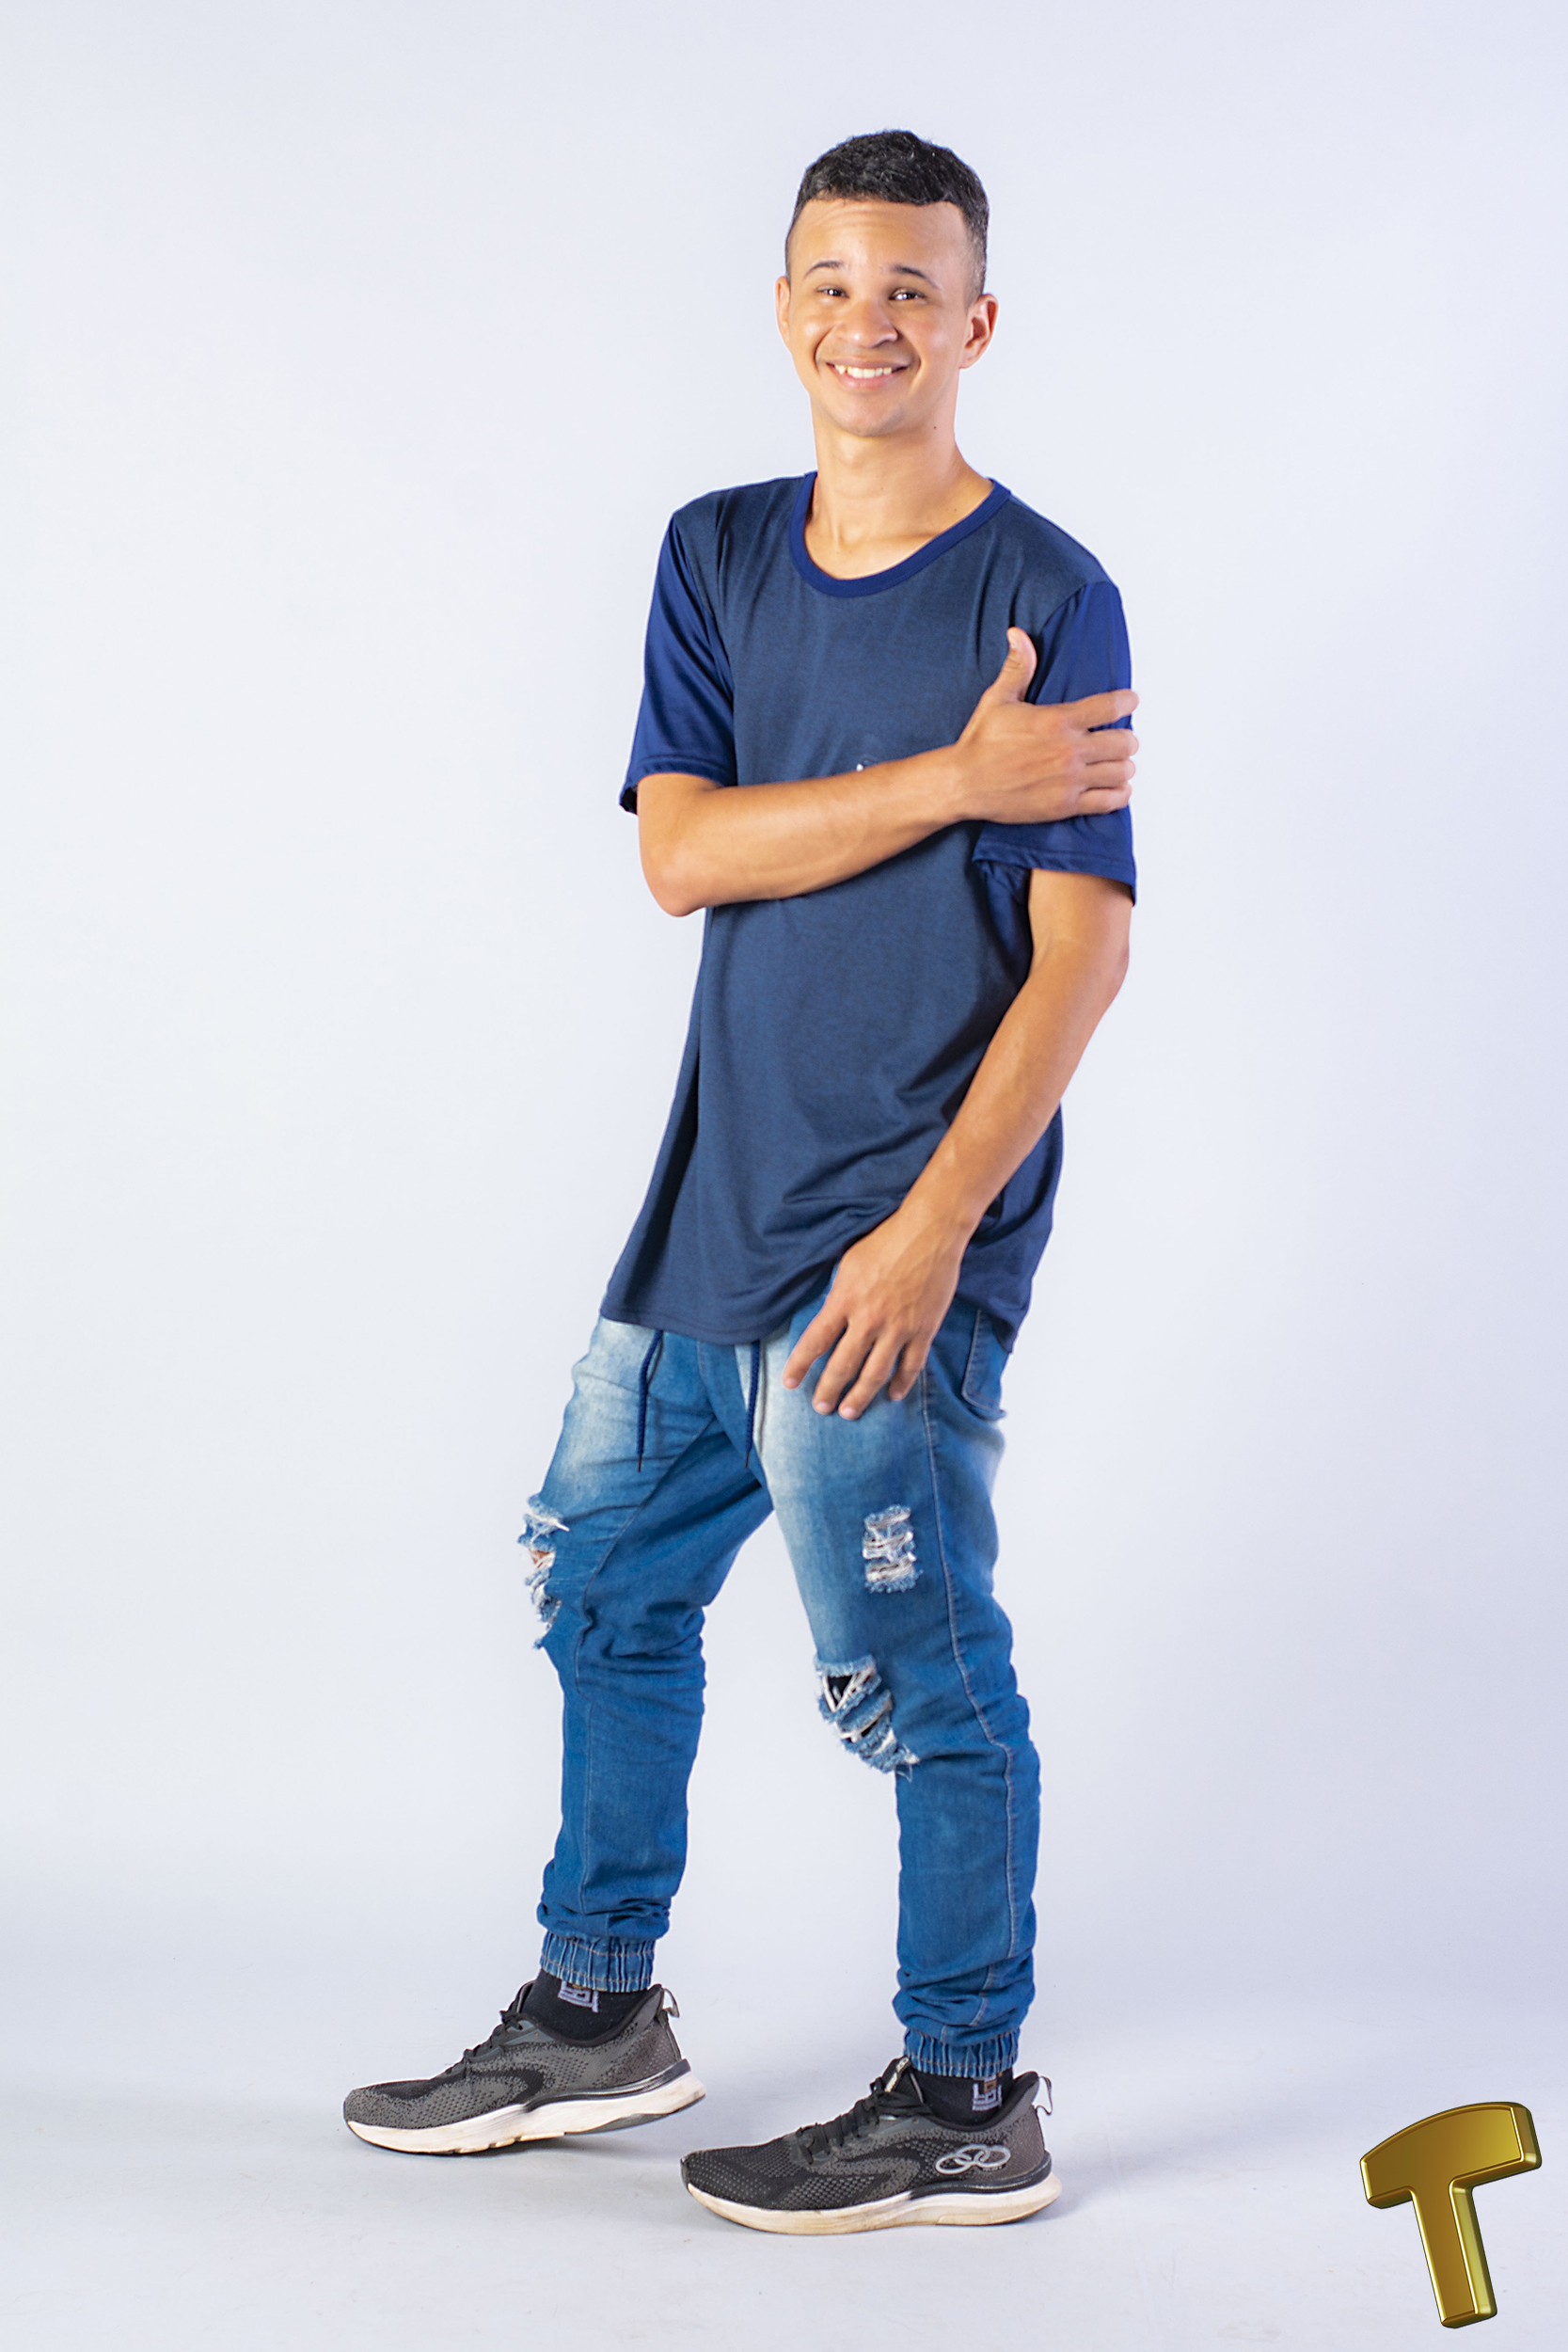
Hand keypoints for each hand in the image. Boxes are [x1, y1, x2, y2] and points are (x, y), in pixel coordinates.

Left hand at [782, 1205, 965, 1418]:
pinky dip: (901, 1384)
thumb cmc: (886, 1240)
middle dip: (828, 1391)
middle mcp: (868, 1319)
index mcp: (845, 1300)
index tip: (789, 1383)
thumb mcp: (849, 1262)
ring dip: (860, 1397)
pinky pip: (911, 1367)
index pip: (814, 1341)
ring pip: (875, 1374)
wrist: (930, 1231)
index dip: (799, 1366)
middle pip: (842, 1366)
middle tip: (821, 1408)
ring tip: (849, 1412)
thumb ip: (839, 1294)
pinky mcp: (924, 1330)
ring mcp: (898, 1328)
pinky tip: (892, 1395)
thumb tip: (829, 1318)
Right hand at [952, 629, 1137, 822]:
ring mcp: (1069, 780)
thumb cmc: (979, 743)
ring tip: (1116, 763)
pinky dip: (1119, 794)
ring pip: (1122, 771)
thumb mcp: (997, 699)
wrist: (964, 784)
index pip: (1111, 706)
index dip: (1128, 701)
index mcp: (1057, 720)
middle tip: (1120, 738)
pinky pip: (1110, 801)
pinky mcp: (1065, 805)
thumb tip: (1018, 634)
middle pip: (1124, 742)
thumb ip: (1017, 667)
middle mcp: (1068, 750)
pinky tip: (1115, 787)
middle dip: (1126, 739)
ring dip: (1123, 766)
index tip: (1130, 701)